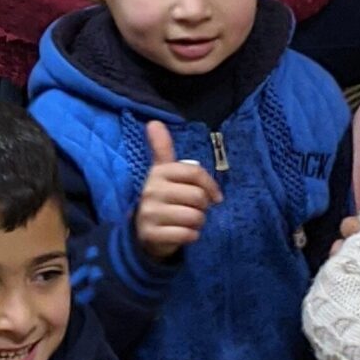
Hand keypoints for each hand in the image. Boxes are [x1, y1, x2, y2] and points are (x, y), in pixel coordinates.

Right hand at [135, 120, 222, 259]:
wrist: (144, 232)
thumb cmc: (163, 198)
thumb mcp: (162, 173)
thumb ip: (162, 148)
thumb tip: (154, 122)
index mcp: (158, 173)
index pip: (194, 173)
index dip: (211, 186)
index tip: (215, 197)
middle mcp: (151, 191)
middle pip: (198, 197)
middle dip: (203, 207)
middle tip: (194, 210)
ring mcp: (149, 213)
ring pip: (194, 217)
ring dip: (198, 224)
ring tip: (188, 222)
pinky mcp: (151, 235)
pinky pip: (186, 235)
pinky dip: (191, 236)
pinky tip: (183, 234)